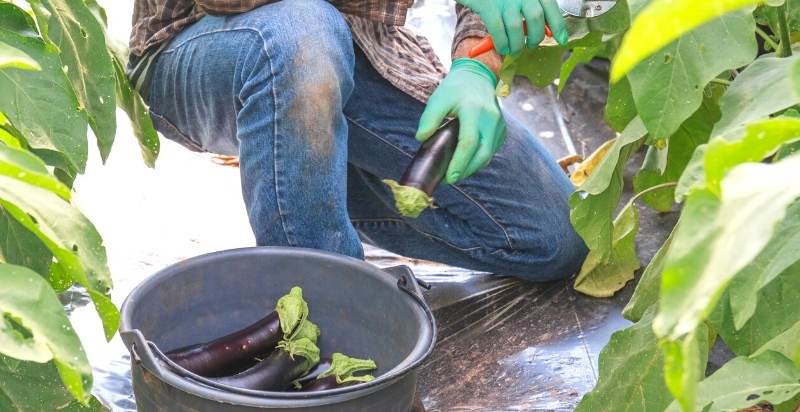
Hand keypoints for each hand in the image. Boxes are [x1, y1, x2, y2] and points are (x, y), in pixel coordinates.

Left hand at [416, 58, 505, 183]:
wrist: (478, 76)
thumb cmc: (455, 88)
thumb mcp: (438, 99)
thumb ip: (429, 118)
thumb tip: (422, 138)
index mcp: (474, 110)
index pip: (469, 142)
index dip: (459, 163)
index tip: (449, 177)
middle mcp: (490, 119)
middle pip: (482, 154)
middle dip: (466, 170)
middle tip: (450, 179)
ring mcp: (499, 125)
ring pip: (488, 155)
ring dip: (472, 167)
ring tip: (455, 173)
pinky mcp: (502, 130)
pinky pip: (491, 151)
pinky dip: (479, 160)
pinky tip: (466, 163)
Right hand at [457, 0, 568, 54]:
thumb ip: (531, 9)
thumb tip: (547, 30)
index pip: (550, 6)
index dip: (557, 25)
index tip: (561, 40)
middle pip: (536, 17)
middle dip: (535, 37)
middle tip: (530, 46)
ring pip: (517, 27)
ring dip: (517, 45)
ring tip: (514, 49)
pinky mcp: (488, 7)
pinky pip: (498, 30)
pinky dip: (502, 43)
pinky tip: (502, 47)